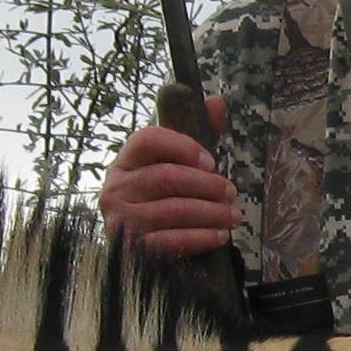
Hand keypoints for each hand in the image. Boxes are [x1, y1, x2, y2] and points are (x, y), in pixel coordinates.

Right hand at [98, 95, 238, 259]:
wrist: (139, 244)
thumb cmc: (161, 197)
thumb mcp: (177, 163)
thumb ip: (197, 134)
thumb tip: (217, 101)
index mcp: (125, 160)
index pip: (148, 139)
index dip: (182, 146)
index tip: (211, 161)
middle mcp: (116, 188)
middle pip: (166, 177)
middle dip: (207, 185)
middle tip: (232, 192)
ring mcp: (121, 219)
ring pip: (173, 210)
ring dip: (211, 213)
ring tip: (234, 215)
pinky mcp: (131, 249)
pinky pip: (171, 241)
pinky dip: (200, 238)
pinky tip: (220, 235)